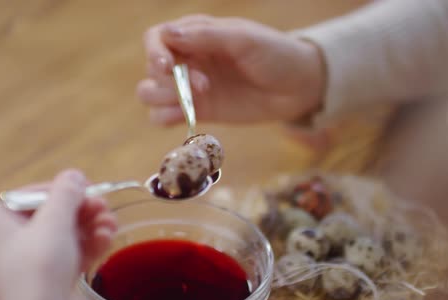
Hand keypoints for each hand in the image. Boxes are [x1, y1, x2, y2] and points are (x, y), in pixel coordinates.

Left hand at [0, 169, 116, 299]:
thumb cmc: (38, 267)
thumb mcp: (54, 220)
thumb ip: (66, 193)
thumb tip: (73, 175)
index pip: (29, 194)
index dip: (60, 189)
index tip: (85, 187)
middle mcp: (7, 242)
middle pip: (50, 214)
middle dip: (82, 209)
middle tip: (103, 204)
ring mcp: (28, 264)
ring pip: (63, 235)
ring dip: (90, 225)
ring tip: (110, 222)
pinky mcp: (47, 280)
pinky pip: (69, 254)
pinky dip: (88, 244)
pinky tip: (107, 238)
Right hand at [137, 15, 325, 124]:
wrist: (297, 88)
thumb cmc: (275, 54)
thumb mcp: (244, 39)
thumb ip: (206, 36)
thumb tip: (167, 35)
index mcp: (196, 33)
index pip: (156, 37)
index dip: (154, 52)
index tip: (167, 66)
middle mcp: (188, 58)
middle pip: (152, 69)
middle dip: (170, 80)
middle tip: (204, 85)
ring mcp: (190, 86)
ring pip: (150, 92)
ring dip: (163, 98)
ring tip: (195, 101)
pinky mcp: (197, 110)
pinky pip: (163, 116)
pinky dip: (165, 117)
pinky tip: (185, 116)